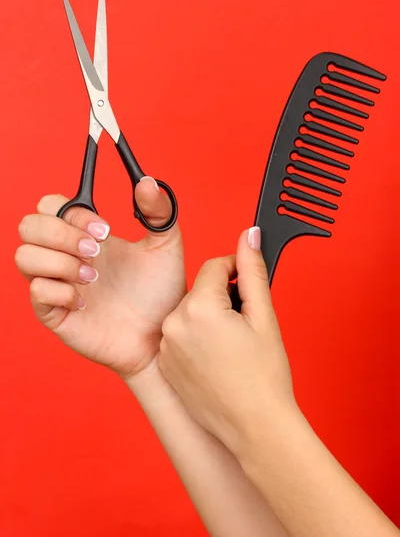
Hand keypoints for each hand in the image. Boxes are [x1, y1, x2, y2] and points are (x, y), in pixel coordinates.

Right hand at [15, 178, 185, 377]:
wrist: (162, 335)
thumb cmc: (161, 292)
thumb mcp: (166, 246)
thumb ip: (158, 212)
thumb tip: (146, 181)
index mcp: (86, 235)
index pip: (51, 206)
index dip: (70, 211)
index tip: (104, 229)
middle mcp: (67, 256)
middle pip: (29, 226)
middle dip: (61, 234)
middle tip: (96, 250)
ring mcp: (58, 284)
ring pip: (24, 257)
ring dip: (59, 261)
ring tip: (93, 276)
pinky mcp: (56, 314)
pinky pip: (36, 292)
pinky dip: (59, 292)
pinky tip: (86, 301)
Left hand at [159, 227, 293, 452]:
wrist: (256, 428)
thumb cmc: (265, 376)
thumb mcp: (263, 316)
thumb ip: (252, 270)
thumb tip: (250, 235)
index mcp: (198, 308)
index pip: (214, 266)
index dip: (236, 271)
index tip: (249, 285)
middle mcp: (173, 324)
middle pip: (200, 290)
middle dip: (222, 298)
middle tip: (246, 325)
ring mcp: (166, 347)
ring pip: (190, 313)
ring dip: (209, 319)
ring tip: (232, 346)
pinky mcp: (165, 365)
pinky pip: (180, 336)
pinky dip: (197, 340)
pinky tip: (218, 360)